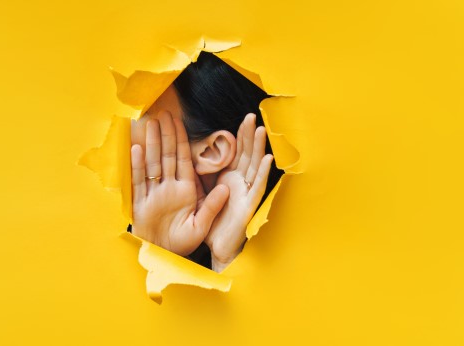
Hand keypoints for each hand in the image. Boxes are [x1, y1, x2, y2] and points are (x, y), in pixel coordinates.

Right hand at [131, 111, 229, 255]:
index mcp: (185, 190)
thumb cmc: (183, 243)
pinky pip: (138, 180)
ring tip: (149, 124)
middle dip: (165, 135)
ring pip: (152, 163)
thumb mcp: (201, 225)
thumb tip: (227, 188)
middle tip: (162, 114)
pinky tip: (136, 149)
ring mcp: (153, 193)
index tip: (179, 122)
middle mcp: (168, 187)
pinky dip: (137, 165)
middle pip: (167, 156)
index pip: (184, 159)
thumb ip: (212, 206)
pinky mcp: (140, 202)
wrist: (164, 256)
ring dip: (151, 144)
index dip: (182, 140)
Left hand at [205, 113, 273, 271]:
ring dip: (258, 148)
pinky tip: (268, 159)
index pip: (235, 153)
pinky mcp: (249, 206)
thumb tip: (196, 156)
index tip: (241, 119)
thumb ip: (204, 177)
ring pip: (254, 166)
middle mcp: (240, 183)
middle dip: (249, 135)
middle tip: (251, 116)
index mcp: (229, 178)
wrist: (217, 247)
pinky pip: (257, 187)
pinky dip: (263, 173)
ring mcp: (246, 193)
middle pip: (246, 155)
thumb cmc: (213, 222)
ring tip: (262, 130)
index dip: (239, 136)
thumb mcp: (204, 195)